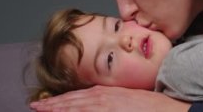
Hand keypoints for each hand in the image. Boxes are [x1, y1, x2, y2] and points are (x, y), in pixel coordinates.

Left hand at [29, 85, 189, 111]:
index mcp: (107, 93)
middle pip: (73, 101)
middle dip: (53, 105)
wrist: (168, 109)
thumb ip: (110, 101)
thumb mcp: (126, 99)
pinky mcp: (111, 110)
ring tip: (41, 109)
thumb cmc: (150, 106)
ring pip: (76, 107)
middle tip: (35, 106)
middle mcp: (103, 97)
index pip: (79, 96)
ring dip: (58, 108)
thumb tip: (96, 104)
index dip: (62, 100)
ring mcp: (106, 105)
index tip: (47, 103)